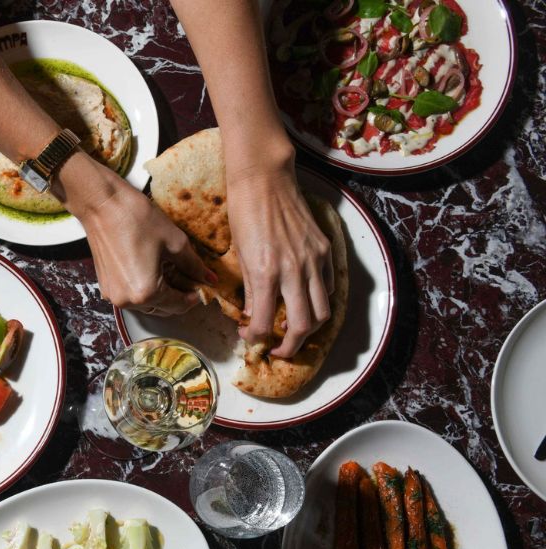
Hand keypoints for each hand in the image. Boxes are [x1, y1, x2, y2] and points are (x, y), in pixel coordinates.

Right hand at [59, 156, 213, 314]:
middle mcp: (127, 300)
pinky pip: (131, 296)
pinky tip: (151, 270)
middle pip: (162, 309)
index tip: (200, 285)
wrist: (102, 204)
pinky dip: (144, 289)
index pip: (178, 305)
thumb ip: (194, 265)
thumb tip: (209, 279)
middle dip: (177, 296)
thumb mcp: (175, 241)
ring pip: (146, 305)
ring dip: (161, 294)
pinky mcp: (105, 285)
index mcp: (146, 293)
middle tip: (187, 277)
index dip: (193, 296)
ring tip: (169, 272)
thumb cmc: (136, 219)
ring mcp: (113, 294)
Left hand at [225, 153, 333, 357]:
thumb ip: (249, 288)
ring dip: (309, 329)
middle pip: (303, 326)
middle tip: (278, 350)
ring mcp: (314, 259)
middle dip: (290, 346)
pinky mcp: (325, 249)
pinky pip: (328, 286)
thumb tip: (252, 314)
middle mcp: (294, 270)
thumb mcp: (239, 254)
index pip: (263, 323)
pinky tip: (303, 303)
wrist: (265, 179)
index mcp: (265, 272)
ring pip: (322, 311)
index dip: (255, 338)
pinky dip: (318, 302)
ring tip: (293, 331)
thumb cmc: (244, 213)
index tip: (249, 338)